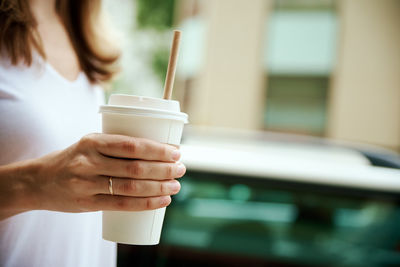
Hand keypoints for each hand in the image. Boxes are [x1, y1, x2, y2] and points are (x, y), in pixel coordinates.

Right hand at [4, 133, 185, 214]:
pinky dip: (146, 204)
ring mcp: (87, 184)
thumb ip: (117, 146)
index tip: (176, 152)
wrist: (38, 181)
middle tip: (181, 169)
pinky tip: (162, 201)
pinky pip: (121, 205)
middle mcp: (89, 162)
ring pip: (131, 187)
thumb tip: (157, 152)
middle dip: (164, 169)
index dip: (158, 149)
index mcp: (93, 141)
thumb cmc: (74, 159)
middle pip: (135, 167)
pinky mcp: (87, 203)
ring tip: (176, 185)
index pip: (132, 145)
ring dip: (159, 187)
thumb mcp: (90, 144)